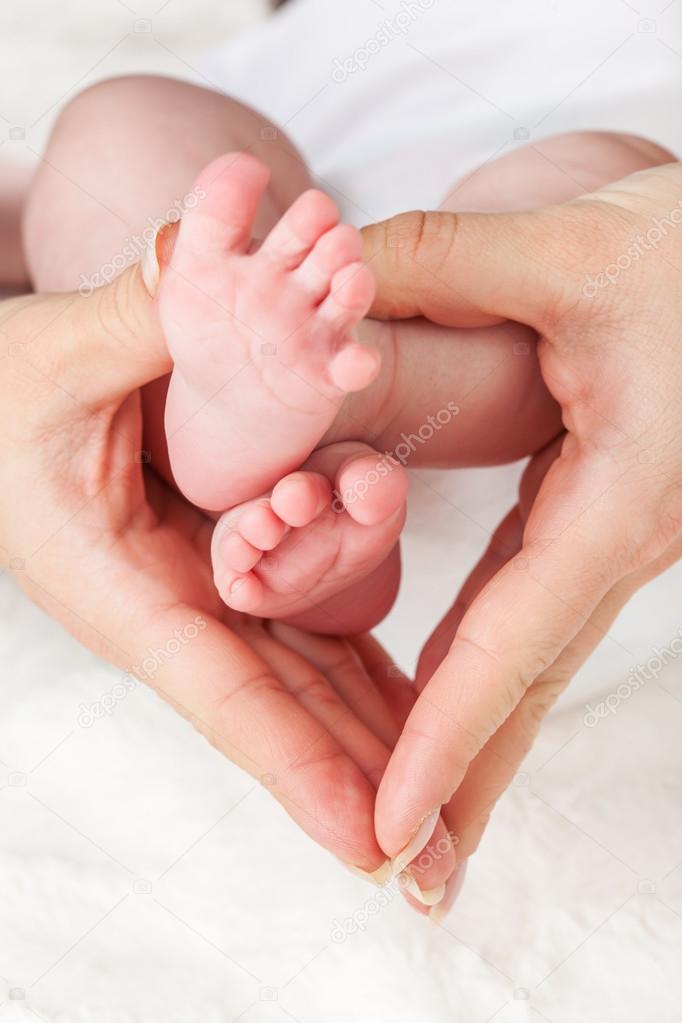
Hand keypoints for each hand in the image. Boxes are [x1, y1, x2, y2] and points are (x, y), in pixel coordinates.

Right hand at [0, 266, 416, 878]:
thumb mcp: (56, 356)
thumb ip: (139, 326)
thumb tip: (208, 268)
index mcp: (119, 584)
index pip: (226, 692)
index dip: (301, 766)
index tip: (370, 841)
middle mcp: (169, 604)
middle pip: (282, 704)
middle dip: (356, 772)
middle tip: (438, 852)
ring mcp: (200, 588)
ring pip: (300, 671)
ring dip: (369, 729)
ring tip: (446, 781)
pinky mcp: (220, 561)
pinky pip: (300, 620)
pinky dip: (355, 664)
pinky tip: (409, 696)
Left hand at [361, 162, 681, 881]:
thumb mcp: (565, 248)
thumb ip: (434, 263)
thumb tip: (315, 277)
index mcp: (621, 497)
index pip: (518, 643)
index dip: (449, 737)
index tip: (394, 822)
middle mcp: (623, 540)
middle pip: (528, 684)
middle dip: (467, 782)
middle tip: (408, 876)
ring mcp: (616, 536)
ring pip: (533, 659)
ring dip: (474, 738)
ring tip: (421, 821)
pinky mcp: (602, 517)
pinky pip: (535, 613)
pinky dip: (485, 671)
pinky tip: (447, 702)